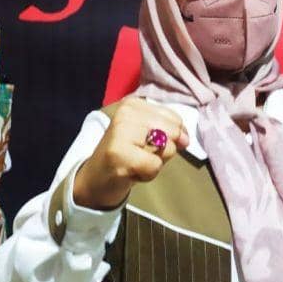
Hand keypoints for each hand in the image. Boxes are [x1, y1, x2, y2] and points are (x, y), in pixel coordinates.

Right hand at [73, 98, 188, 208]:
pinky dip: (148, 174)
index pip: (174, 118)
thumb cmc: (127, 154)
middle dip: (164, 150)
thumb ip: (170, 131)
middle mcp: (126, 112)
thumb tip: (185, 139)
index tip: (145, 143)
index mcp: (134, 104)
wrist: (97, 178)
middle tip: (140, 154)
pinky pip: (154, 165)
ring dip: (155, 162)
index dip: (170, 136)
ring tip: (135, 162)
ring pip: (166, 147)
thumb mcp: (148, 135)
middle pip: (173, 131)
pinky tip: (132, 171)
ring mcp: (121, 131)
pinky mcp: (118, 153)